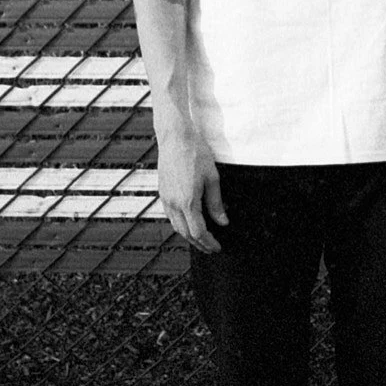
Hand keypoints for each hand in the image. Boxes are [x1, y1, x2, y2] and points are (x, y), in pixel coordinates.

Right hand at [157, 132, 226, 252]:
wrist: (175, 137)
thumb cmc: (196, 153)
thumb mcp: (212, 178)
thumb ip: (216, 203)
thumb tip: (222, 222)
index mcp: (188, 201)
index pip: (198, 232)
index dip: (208, 243)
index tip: (217, 247)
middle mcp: (174, 203)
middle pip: (186, 233)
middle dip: (199, 243)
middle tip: (211, 248)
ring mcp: (166, 198)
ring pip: (176, 226)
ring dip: (189, 236)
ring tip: (202, 239)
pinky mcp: (162, 192)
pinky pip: (170, 216)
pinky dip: (180, 224)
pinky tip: (188, 222)